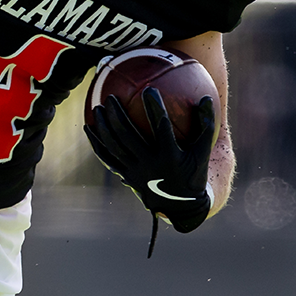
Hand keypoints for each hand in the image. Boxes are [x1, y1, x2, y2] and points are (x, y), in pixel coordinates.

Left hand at [85, 89, 216, 232]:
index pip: (161, 127)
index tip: (148, 89)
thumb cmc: (194, 173)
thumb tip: (206, 97)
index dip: (155, 108)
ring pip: (115, 147)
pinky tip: (89, 127)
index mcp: (170, 156)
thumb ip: (206, 125)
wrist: (181, 206)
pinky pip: (108, 158)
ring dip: (104, 127)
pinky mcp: (127, 177)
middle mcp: (151, 165)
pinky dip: (97, 143)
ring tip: (97, 108)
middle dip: (117, 116)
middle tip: (111, 97)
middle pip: (128, 136)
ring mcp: (136, 172)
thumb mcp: (203, 152)